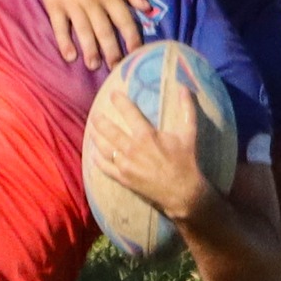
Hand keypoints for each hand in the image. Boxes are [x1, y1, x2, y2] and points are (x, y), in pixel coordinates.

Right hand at [37, 0, 150, 67]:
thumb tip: (147, 8)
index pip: (123, 18)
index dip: (131, 37)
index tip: (137, 54)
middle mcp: (92, 0)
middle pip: (104, 29)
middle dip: (112, 51)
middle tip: (117, 68)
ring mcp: (72, 4)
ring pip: (83, 30)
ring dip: (90, 49)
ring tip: (94, 65)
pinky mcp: (55, 5)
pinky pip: (60, 27)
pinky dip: (64, 42)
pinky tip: (70, 56)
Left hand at [88, 78, 216, 224]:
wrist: (183, 193)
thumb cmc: (185, 161)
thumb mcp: (189, 133)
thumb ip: (186, 109)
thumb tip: (184, 87)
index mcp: (146, 135)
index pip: (128, 113)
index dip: (119, 101)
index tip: (112, 94)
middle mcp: (132, 148)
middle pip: (110, 131)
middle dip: (100, 120)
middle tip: (94, 113)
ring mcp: (126, 165)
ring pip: (104, 148)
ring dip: (96, 137)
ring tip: (91, 129)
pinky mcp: (124, 179)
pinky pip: (105, 168)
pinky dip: (97, 160)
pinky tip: (93, 154)